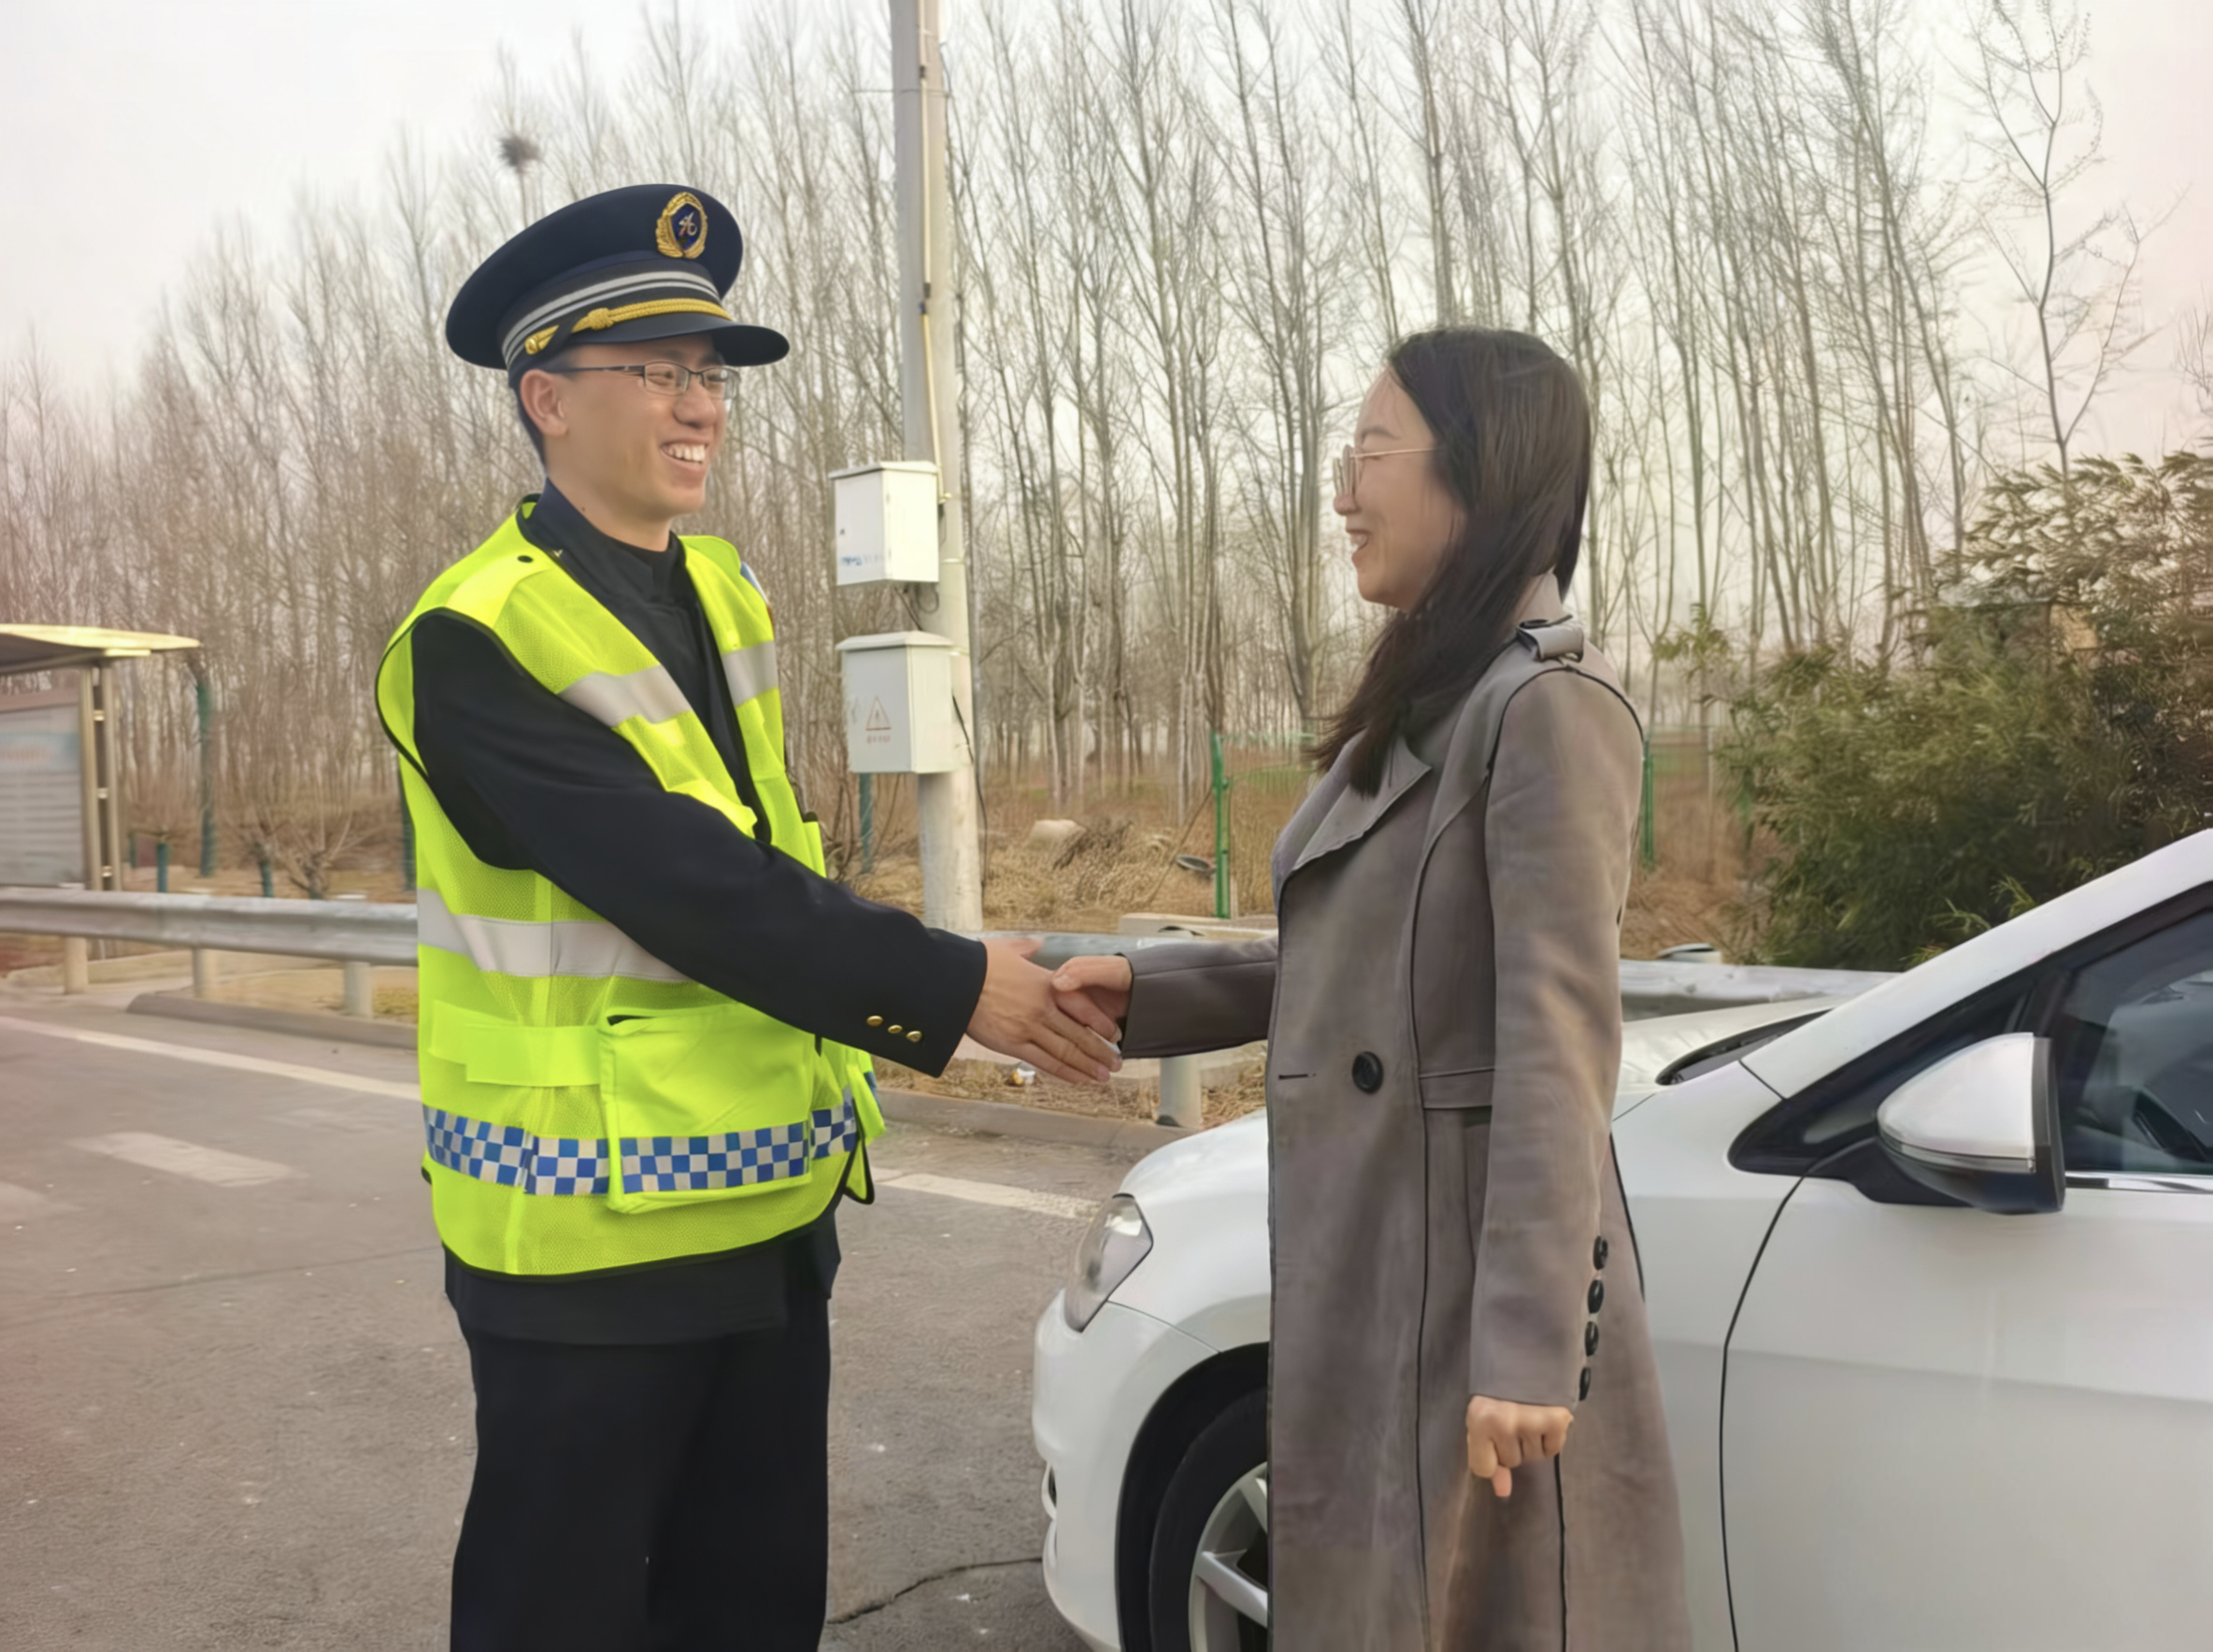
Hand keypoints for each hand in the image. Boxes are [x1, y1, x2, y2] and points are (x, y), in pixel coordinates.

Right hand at [966, 938, 1123, 1084]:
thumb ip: (1027, 949)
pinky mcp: (1013, 1043)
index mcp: (1046, 984)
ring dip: (1088, 1066)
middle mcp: (1043, 1008)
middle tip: (1116, 1062)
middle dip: (1100, 1051)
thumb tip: (1037, 945)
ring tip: (1103, 1075)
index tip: (1114, 1033)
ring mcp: (1029, 1027)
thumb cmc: (978, 963)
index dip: (1101, 1022)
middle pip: (1079, 1034)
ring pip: (1066, 1052)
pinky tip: (1078, 1079)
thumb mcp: (1008, 948)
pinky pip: (1044, 1061)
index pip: (1083, 1006)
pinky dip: (1065, 1072)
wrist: (954, 980)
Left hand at [1465, 1394, 1572, 1498]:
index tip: (1493, 1441)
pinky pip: (1553, 1450)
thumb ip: (1488, 1454)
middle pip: (1511, 1462)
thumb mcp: (1483, 1417)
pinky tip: (1543, 1417)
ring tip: (1528, 1414)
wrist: (1528, 1352)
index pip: (1482, 1468)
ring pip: (1533, 1457)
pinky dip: (1551, 1439)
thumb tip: (1502, 1491)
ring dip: (1532, 1441)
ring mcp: (1532, 1422)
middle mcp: (1504, 1423)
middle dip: (1512, 1446)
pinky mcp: (1557, 1420)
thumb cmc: (1500, 1389)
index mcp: (1479, 1420)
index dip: (1490, 1459)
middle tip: (1513, 1418)